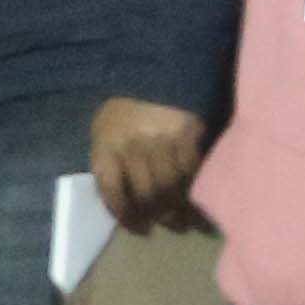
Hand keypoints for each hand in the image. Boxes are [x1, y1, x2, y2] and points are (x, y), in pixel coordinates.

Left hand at [88, 97, 212, 236]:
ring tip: (186, 220)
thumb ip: (112, 171)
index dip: (128, 217)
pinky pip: (193, 170)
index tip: (141, 229)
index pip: (113, 193)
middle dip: (159, 216)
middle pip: (148, 194)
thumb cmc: (124, 117)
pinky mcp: (187, 132)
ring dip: (181, 209)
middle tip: (170, 225)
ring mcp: (161, 138)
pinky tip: (199, 200)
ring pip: (173, 186)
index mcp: (105, 147)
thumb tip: (128, 212)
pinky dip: (197, 189)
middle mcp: (132, 144)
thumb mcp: (105, 139)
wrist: (151, 76)